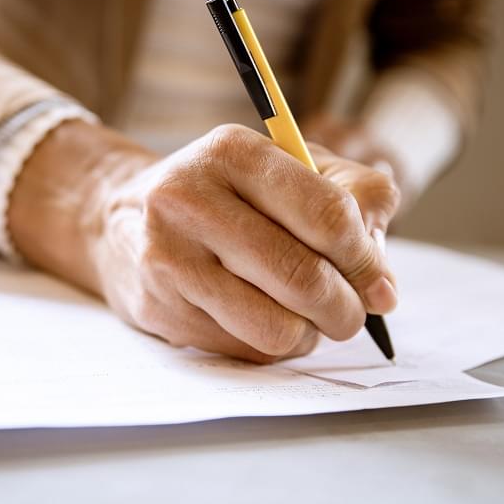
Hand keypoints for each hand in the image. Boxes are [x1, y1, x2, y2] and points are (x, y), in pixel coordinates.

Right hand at [9, 121, 399, 362]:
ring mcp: (168, 258)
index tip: (380, 287)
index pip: (326, 214)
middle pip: (302, 277)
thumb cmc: (222, 196)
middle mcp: (188, 200)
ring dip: (309, 335)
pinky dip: (270, 346)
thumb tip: (381, 276)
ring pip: (275, 328)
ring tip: (306, 320)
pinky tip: (261, 320)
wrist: (123, 221)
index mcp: (231, 153)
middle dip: (346, 310)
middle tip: (352, 315)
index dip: (367, 261)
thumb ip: (352, 197)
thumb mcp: (285, 169)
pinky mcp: (158, 307)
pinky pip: (244, 350)